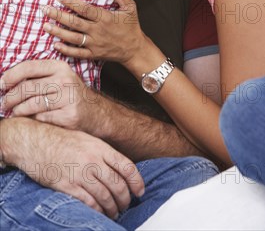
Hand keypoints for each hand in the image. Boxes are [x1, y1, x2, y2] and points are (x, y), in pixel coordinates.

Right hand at [0, 117, 143, 218]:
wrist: (36, 141)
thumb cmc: (61, 140)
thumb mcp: (87, 139)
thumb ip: (102, 152)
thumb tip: (118, 168)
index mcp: (100, 147)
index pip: (126, 166)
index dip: (137, 181)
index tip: (140, 191)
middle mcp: (93, 160)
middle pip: (117, 184)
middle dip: (125, 199)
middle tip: (125, 205)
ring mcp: (80, 174)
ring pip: (105, 196)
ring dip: (112, 208)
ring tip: (114, 212)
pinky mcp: (67, 186)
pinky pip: (89, 203)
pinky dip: (97, 210)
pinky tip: (100, 213)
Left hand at [1, 59, 100, 131]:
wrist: (95, 111)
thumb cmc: (69, 94)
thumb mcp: (59, 77)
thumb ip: (38, 76)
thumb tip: (7, 80)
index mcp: (59, 67)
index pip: (28, 67)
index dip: (10, 76)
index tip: (1, 85)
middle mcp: (64, 80)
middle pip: (27, 88)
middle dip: (10, 97)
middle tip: (3, 104)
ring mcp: (67, 98)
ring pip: (31, 104)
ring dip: (18, 111)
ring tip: (14, 112)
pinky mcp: (69, 115)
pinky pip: (41, 118)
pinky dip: (33, 119)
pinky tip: (32, 118)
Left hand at [41, 0, 147, 64]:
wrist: (135, 49)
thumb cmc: (132, 27)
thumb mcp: (130, 8)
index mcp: (106, 18)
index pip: (85, 9)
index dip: (71, 2)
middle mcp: (98, 31)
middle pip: (75, 22)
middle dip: (58, 15)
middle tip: (45, 9)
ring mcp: (95, 43)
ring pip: (73, 38)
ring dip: (58, 32)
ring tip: (45, 26)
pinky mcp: (94, 54)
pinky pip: (78, 53)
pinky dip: (66, 50)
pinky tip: (55, 45)